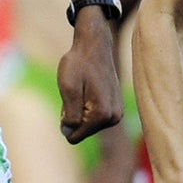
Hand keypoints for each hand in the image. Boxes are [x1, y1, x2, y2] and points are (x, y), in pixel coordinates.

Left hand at [55, 15, 121, 142]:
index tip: (70, 98)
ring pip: (88, 126)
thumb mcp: (68, 87)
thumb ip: (69, 114)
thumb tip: (68, 132)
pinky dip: (88, 107)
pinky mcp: (117, 109)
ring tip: (83, 90)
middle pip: (82, 132)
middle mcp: (113, 118)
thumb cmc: (78, 64)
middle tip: (76, 92)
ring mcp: (117, 114)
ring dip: (80, 110)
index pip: (74, 136)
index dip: (65, 120)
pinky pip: (95, 118)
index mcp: (101, 115)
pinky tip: (89, 90)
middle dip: (74, 115)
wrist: (95, 46)